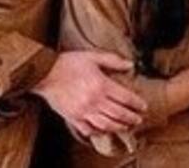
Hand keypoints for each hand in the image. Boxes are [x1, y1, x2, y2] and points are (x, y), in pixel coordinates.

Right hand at [31, 50, 146, 137]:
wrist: (45, 73)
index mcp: (101, 85)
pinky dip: (98, 131)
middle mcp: (94, 101)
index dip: (137, 104)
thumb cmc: (69, 63)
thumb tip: (130, 65)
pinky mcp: (72, 117)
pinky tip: (104, 130)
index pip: (125, 98)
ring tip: (126, 126)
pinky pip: (88, 129)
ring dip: (118, 127)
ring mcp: (83, 111)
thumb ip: (113, 61)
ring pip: (106, 125)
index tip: (143, 106)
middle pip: (118, 114)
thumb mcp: (93, 56)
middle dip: (131, 118)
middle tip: (138, 119)